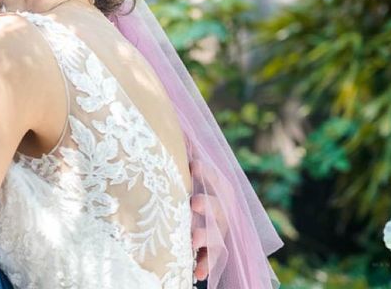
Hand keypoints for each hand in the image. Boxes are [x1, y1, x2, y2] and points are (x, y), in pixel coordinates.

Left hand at [190, 160, 228, 281]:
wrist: (203, 218)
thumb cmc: (191, 188)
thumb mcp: (189, 173)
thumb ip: (185, 153)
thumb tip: (169, 119)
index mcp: (216, 188)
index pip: (216, 178)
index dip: (207, 172)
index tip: (195, 165)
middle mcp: (221, 210)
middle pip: (218, 207)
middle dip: (208, 204)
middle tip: (193, 202)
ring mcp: (218, 231)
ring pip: (216, 235)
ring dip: (205, 236)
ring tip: (192, 238)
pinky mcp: (211, 251)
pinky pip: (210, 260)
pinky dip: (203, 266)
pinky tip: (195, 273)